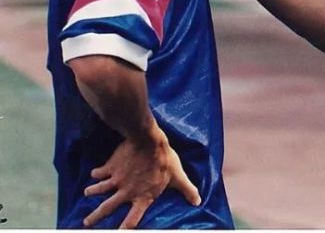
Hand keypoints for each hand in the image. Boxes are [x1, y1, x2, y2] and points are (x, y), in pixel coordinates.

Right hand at [82, 127, 200, 228]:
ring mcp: (116, 180)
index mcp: (142, 197)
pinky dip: (96, 174)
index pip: (133, 219)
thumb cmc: (165, 160)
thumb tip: (198, 201)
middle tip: (86, 223)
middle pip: (107, 208)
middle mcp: (126, 192)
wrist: (148, 142)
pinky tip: (93, 173)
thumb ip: (187, 190)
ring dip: (92, 192)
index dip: (125, 229)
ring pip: (100, 189)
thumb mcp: (178, 176)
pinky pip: (100, 172)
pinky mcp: (111, 167)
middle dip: (95, 217)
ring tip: (86, 193)